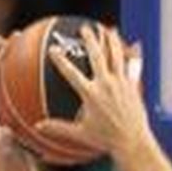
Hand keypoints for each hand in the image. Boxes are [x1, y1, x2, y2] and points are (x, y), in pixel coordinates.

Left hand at [0, 38, 36, 167]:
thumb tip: (7, 133)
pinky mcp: (17, 110)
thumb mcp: (7, 154)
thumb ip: (5, 143)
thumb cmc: (8, 162)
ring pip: (9, 77)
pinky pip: (25, 89)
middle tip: (15, 36)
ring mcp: (4, 104)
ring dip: (17, 59)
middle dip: (2, 51)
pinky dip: (35, 78)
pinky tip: (53, 71)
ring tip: (30, 44)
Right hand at [36, 23, 145, 162]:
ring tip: (109, 29)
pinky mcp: (133, 86)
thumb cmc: (106, 139)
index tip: (53, 49)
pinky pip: (133, 67)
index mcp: (91, 94)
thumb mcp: (80, 134)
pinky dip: (133, 55)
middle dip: (90, 40)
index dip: (61, 60)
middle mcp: (106, 85)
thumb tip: (37, 126)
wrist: (133, 142)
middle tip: (84, 28)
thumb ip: (58, 128)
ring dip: (112, 41)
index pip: (71, 73)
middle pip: (97, 56)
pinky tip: (135, 45)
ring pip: (117, 56)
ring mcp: (121, 84)